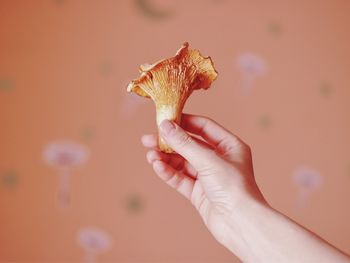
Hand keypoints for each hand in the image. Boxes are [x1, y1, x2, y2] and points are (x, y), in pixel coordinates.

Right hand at [141, 114, 266, 245]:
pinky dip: (168, 172)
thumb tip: (165, 126)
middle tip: (148, 139)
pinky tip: (157, 166)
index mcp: (229, 146)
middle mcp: (219, 159)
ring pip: (182, 162)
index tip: (164, 120)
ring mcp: (208, 176)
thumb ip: (184, 143)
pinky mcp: (199, 192)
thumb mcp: (208, 161)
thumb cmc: (234, 189)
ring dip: (165, 158)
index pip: (203, 127)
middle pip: (189, 145)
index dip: (183, 122)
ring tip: (150, 155)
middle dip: (169, 142)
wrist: (240, 224)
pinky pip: (180, 178)